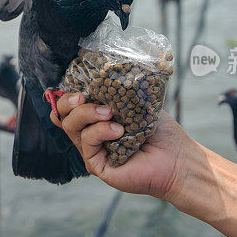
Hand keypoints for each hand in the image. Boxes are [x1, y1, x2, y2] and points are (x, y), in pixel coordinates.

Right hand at [50, 92, 197, 198]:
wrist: (176, 157)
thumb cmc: (160, 132)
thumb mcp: (137, 102)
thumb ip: (116, 90)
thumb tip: (100, 71)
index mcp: (96, 118)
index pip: (68, 105)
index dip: (65, 94)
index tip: (79, 86)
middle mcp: (90, 134)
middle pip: (61, 116)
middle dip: (68, 102)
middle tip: (83, 97)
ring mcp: (91, 150)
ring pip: (71, 126)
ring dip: (87, 113)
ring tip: (110, 113)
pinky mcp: (96, 165)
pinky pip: (86, 142)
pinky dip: (100, 131)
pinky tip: (118, 130)